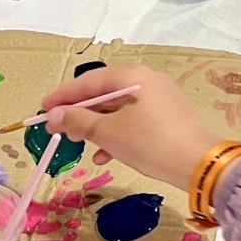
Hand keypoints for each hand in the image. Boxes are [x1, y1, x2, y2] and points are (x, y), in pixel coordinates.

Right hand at [39, 65, 217, 193]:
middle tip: (57, 131)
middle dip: (79, 113)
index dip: (63, 96)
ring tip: (77, 144)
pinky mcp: (167, 118)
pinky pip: (133, 121)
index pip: (89, 81)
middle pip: (104, 94)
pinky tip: (104, 156)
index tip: (42, 110)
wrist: (198, 164)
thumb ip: (78, 120)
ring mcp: (159, 99)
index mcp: (133, 76)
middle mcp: (147, 81)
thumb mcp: (109, 132)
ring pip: (118, 110)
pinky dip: (116, 134)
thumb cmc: (150, 142)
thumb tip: (55, 115)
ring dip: (95, 127)